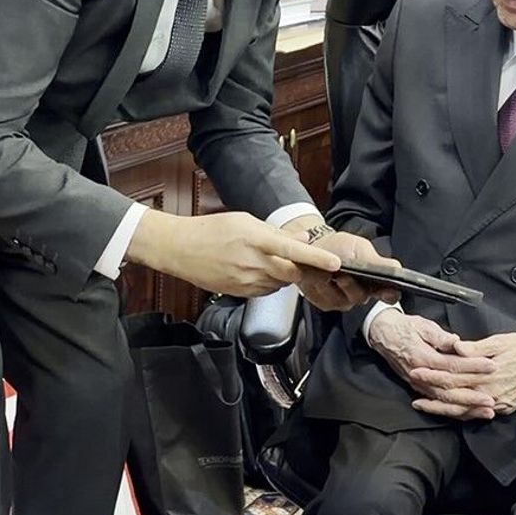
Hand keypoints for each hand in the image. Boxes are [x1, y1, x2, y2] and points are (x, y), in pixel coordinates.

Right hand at [127, 210, 340, 296]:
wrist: (180, 250)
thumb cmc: (211, 230)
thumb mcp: (245, 220)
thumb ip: (275, 232)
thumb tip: (301, 239)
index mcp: (254, 240)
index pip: (292, 251)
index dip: (316, 258)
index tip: (335, 263)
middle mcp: (252, 263)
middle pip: (292, 273)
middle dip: (305, 269)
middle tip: (312, 262)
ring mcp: (246, 282)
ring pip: (281, 283)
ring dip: (286, 274)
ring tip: (271, 260)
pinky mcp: (241, 294)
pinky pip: (267, 291)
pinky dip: (271, 282)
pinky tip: (260, 270)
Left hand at [282, 216, 400, 311]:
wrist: (315, 246)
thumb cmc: (341, 247)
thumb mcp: (360, 249)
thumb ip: (378, 261)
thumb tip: (397, 269)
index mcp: (375, 283)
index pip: (389, 295)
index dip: (389, 294)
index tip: (386, 290)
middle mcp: (361, 295)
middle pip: (361, 297)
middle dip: (351, 286)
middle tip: (343, 276)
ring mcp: (342, 301)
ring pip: (340, 299)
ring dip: (331, 284)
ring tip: (324, 271)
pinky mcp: (325, 304)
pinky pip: (323, 299)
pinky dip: (317, 286)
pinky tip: (314, 276)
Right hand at [367, 309, 496, 419]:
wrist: (383, 335)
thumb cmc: (404, 328)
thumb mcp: (421, 325)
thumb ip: (438, 336)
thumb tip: (455, 342)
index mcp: (422, 357)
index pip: (452, 365)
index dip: (472, 367)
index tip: (491, 366)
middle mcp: (420, 375)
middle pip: (450, 388)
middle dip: (472, 395)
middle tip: (492, 399)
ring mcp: (419, 385)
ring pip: (444, 400)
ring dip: (466, 408)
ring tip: (486, 411)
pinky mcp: (419, 389)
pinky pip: (438, 403)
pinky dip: (454, 410)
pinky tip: (469, 413)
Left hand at [410, 331, 515, 416]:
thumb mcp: (502, 341)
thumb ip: (478, 347)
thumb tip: (455, 347)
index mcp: (488, 374)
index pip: (454, 377)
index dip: (433, 375)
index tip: (417, 371)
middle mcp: (492, 392)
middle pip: (455, 397)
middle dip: (432, 394)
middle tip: (413, 390)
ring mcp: (498, 403)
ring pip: (464, 410)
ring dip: (442, 409)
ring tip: (422, 405)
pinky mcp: (505, 407)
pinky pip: (478, 413)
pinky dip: (461, 413)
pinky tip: (447, 410)